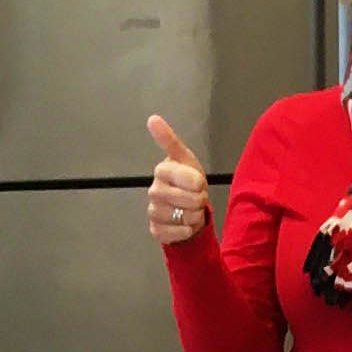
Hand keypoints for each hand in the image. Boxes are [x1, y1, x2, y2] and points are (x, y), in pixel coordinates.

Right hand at [144, 116, 208, 244]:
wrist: (184, 206)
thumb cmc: (186, 180)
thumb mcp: (185, 159)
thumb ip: (170, 140)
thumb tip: (152, 118)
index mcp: (162, 171)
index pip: (191, 180)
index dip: (199, 183)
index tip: (197, 182)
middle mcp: (154, 191)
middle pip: (190, 200)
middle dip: (199, 200)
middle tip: (194, 196)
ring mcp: (153, 211)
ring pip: (185, 218)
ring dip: (194, 216)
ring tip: (189, 209)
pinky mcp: (155, 229)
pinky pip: (178, 233)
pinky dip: (186, 230)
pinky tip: (183, 223)